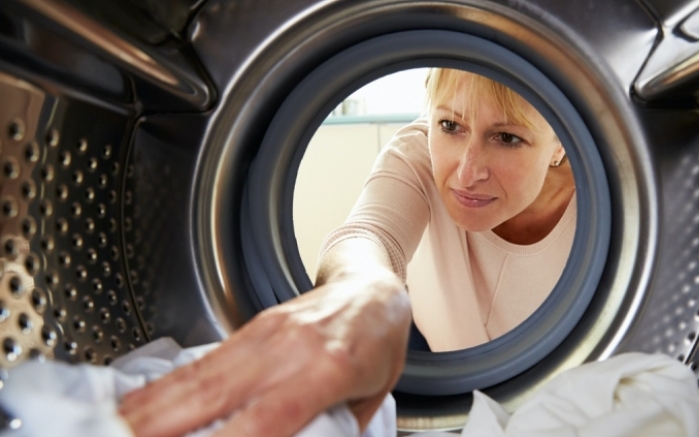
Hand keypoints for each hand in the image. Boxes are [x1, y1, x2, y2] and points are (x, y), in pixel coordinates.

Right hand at [118, 272, 410, 436]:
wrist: (374, 289)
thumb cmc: (377, 345)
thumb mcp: (370, 400)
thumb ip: (333, 431)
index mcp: (329, 369)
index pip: (269, 417)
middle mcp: (290, 348)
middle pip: (215, 393)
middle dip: (162, 426)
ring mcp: (266, 333)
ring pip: (198, 376)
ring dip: (151, 408)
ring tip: (116, 428)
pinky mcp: (251, 327)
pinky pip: (202, 361)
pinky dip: (165, 386)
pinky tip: (139, 404)